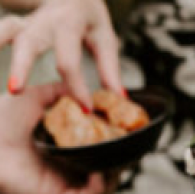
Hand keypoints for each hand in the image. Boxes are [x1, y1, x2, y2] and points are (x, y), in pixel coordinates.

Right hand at [0, 0, 122, 108]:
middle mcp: (44, 20)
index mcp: (69, 23)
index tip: (86, 109)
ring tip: (3, 81)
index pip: (69, 59)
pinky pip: (2, 31)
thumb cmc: (89, 19)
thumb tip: (119, 97)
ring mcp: (26, 21)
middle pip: (29, 42)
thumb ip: (109, 67)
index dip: (77, 86)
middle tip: (15, 91)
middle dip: (21, 65)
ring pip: (7, 30)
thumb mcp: (104, 37)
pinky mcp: (16, 25)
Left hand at [0, 83, 120, 193]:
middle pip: (109, 167)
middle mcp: (68, 168)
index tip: (128, 126)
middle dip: (125, 155)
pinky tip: (105, 166)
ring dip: (118, 170)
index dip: (117, 139)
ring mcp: (67, 184)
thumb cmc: (0, 120)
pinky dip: (104, 183)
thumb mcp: (35, 97)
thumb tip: (82, 85)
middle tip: (134, 141)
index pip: (100, 147)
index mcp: (64, 148)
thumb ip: (59, 90)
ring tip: (122, 154)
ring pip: (106, 184)